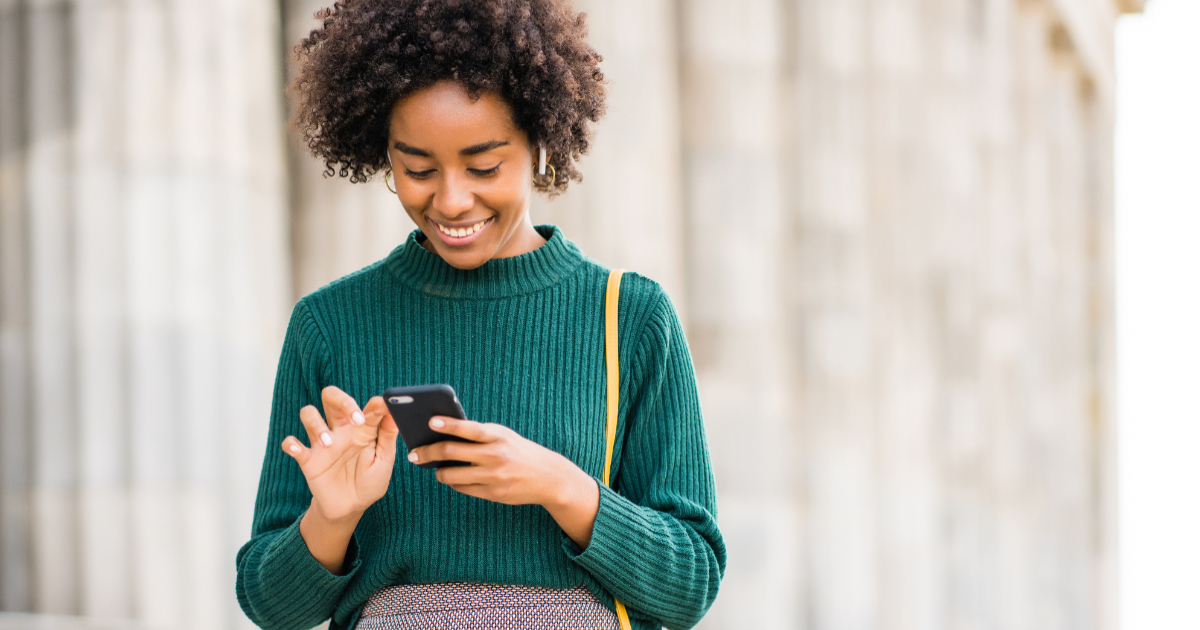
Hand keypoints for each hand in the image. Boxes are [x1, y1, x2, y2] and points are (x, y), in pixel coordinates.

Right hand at [282, 386, 399, 572]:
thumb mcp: (384, 460)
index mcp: (361, 429)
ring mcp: (322, 443)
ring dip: (316, 424)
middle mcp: (340, 430)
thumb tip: (394, 412)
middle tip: (355, 419)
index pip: (365, 407)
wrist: (351, 508)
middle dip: (341, 400)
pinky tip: (296, 448)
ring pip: (308, 413)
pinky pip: (292, 444)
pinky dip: (290, 443)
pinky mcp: (308, 459)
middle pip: (331, 397)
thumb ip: (388, 436)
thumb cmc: (370, 481)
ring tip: (328, 443)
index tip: (382, 407)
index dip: (374, 404)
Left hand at [408, 417, 600, 547]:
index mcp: (498, 436)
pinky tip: (452, 477)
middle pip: (451, 452)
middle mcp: (495, 455)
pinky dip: (453, 482)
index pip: (469, 428)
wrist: (547, 477)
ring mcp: (493, 476)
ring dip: (438, 472)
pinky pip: (461, 488)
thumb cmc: (519, 450)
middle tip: (415, 453)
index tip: (430, 421)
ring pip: (451, 475)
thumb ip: (479, 434)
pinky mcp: (492, 493)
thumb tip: (445, 432)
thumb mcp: (504, 436)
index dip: (449, 424)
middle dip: (428, 452)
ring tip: (434, 468)